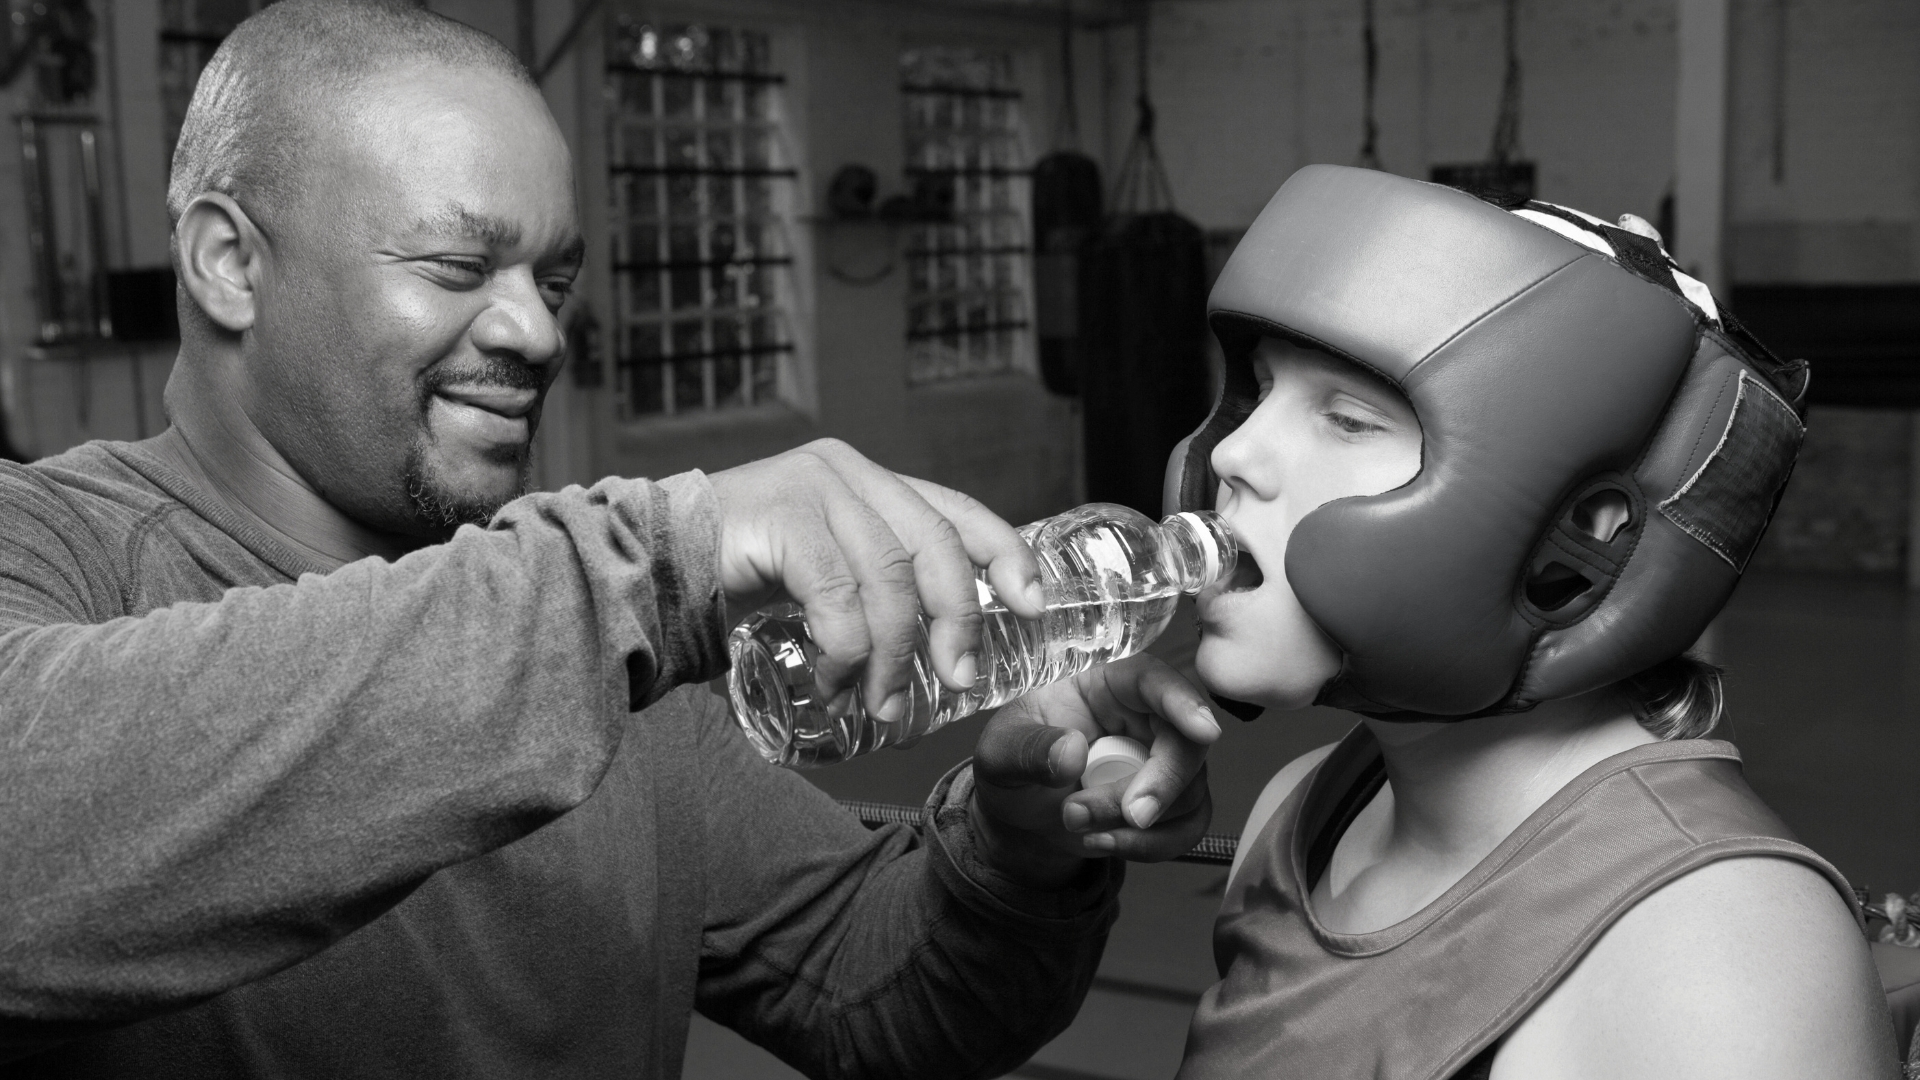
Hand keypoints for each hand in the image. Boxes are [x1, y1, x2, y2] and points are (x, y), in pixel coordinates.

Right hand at [708, 439, 1045, 722]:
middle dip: (957, 619)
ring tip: (882, 704)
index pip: (957, 510)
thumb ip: (873, 592)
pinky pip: (838, 594)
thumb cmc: (732, 584)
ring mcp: (813, 486)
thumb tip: (943, 651)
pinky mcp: (780, 513)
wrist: (642, 571)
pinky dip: (845, 650)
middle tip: (960, 678)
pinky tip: (833, 683)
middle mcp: (846, 472)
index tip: (1034, 605)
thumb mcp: (823, 581)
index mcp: (866, 482)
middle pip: (935, 545)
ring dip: (894, 654)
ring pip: (889, 577)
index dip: (1005, 555)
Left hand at [969, 655, 1219, 887]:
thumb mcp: (999, 753)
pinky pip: (1187, 827)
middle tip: (1125, 816)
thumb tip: (1071, 752)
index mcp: (1105, 683)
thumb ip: (1028, 749)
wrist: (1019, 815)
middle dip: (1159, 785)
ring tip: (1075, 823)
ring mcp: (1162, 759)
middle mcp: (1143, 716)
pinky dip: (1150, 846)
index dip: (1181, 701)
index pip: (1152, 679)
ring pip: (1188, 791)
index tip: (1202, 731)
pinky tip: (1102, 842)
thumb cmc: (1013, 766)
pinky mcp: (1172, 802)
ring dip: (1135, 824)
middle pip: (1186, 743)